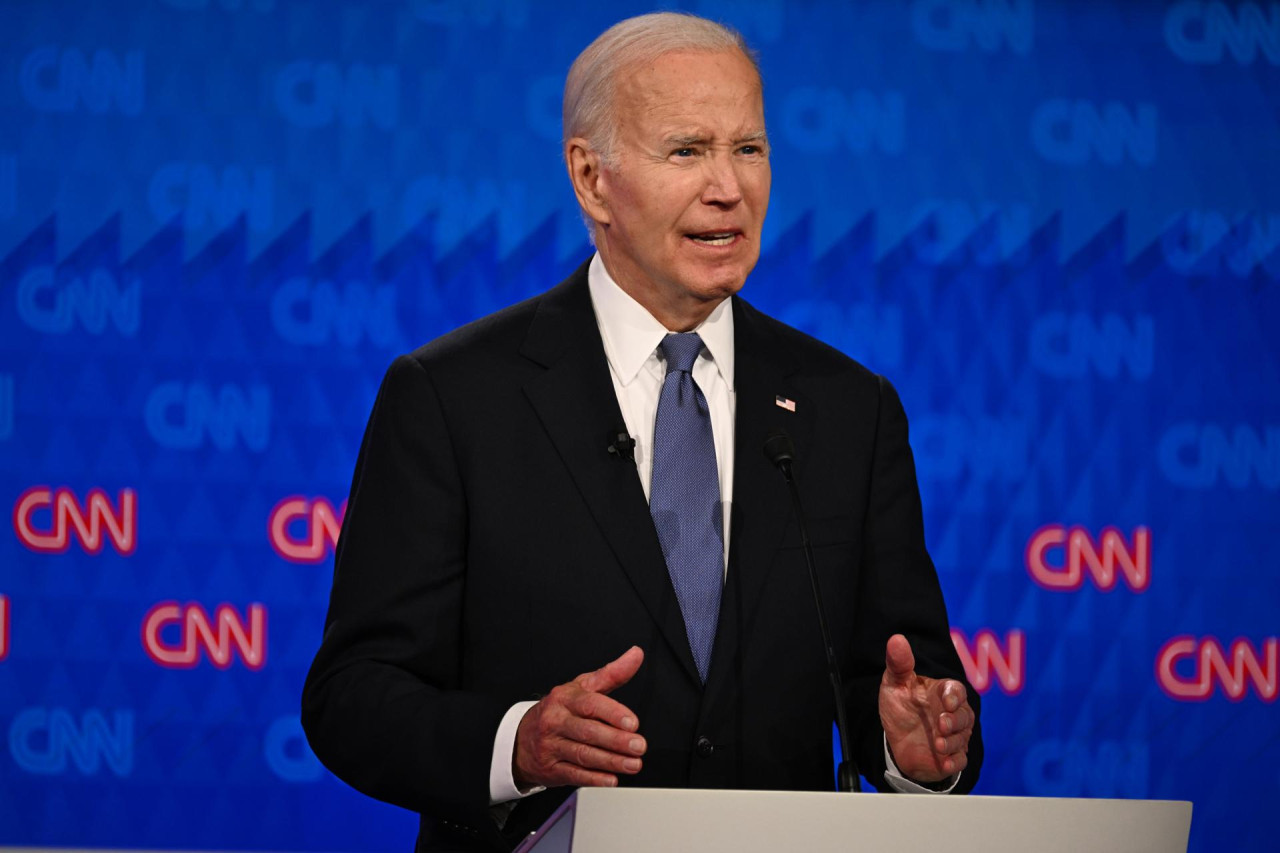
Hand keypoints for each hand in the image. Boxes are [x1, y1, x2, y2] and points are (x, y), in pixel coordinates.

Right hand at [513, 646, 646, 789]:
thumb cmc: (559, 710)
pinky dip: (594, 778)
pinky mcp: (550, 768)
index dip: (613, 713)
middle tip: (638, 746)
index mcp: (565, 698)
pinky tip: (611, 779)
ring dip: (611, 761)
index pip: (590, 704)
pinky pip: (573, 774)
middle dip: (616, 741)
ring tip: (633, 764)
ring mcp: (551, 745)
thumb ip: (612, 673)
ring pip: (583, 754)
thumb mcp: (582, 687)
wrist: (521, 738)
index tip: (633, 723)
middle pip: (588, 731)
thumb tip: (635, 655)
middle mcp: (556, 721)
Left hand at [878, 634, 973, 783]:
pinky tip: (943, 762)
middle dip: (955, 720)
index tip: (947, 700)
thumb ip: (899, 663)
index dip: (954, 695)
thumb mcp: (895, 684)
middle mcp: (952, 714)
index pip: (956, 690)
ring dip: (952, 742)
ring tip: (938, 744)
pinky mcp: (952, 756)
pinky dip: (953, 761)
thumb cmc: (901, 706)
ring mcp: (954, 736)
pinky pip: (959, 760)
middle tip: (942, 724)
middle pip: (964, 715)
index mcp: (942, 692)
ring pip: (962, 738)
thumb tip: (896, 639)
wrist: (897, 741)